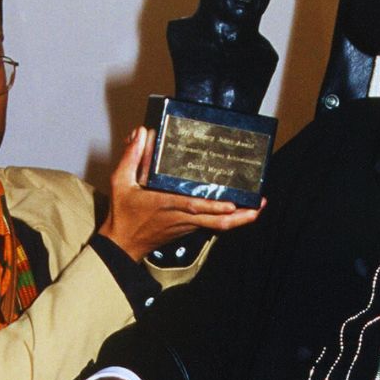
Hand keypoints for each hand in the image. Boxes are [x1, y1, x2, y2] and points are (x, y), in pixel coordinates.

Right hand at [98, 126, 262, 260]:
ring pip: (217, 226)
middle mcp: (180, 217)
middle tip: (259, 205)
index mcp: (165, 205)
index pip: (193, 207)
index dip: (214, 207)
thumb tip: (141, 133)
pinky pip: (211, 225)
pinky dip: (226, 219)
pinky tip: (238, 210)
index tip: (232, 204)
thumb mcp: (120, 182)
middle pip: (216, 221)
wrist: (122, 246)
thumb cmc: (122, 215)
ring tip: (256, 207)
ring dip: (238, 219)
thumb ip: (131, 156)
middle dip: (240, 216)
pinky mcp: (187, 229)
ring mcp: (186, 226)